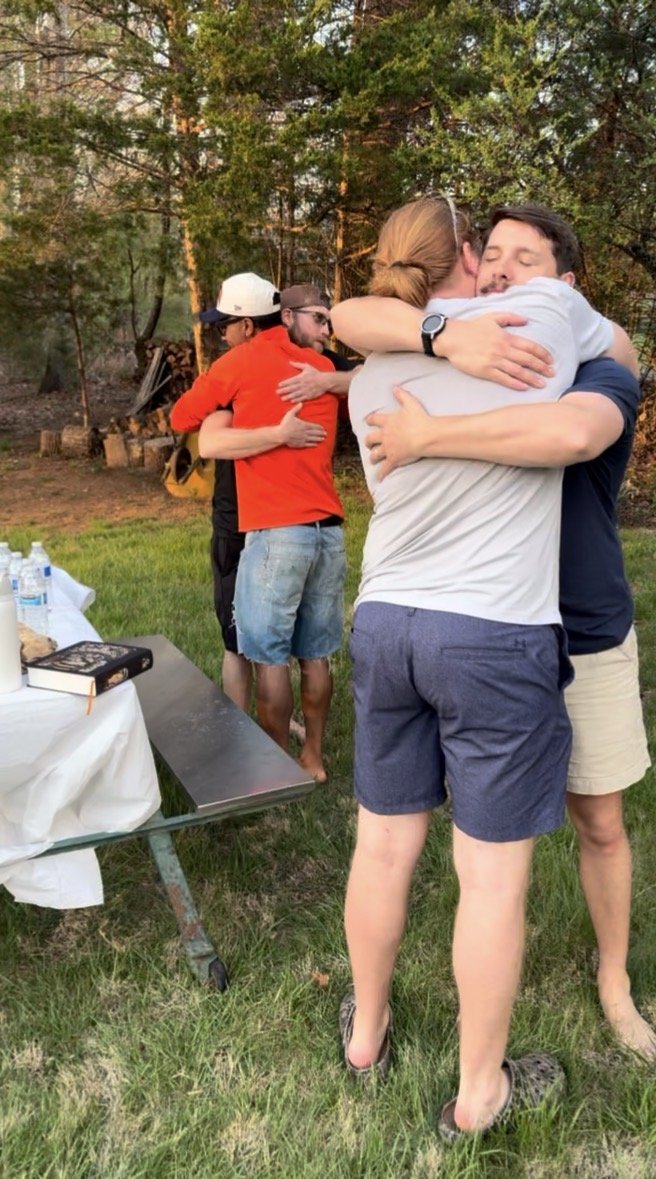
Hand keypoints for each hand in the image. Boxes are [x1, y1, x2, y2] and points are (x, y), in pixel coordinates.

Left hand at [277, 362, 329, 401]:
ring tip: (282, 398)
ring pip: (296, 394)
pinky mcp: (310, 395)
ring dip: (289, 396)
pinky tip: (291, 401)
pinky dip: (297, 400)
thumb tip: (289, 362)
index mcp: (302, 377)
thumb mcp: (307, 367)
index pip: (291, 380)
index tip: (279, 385)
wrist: (325, 381)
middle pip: (292, 388)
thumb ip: (298, 365)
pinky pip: (302, 398)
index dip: (285, 383)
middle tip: (277, 392)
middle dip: (284, 390)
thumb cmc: (315, 373)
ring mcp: (306, 390)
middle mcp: (303, 384)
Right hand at [277, 403, 326, 447]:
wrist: (281, 435)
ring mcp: (303, 438)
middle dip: (321, 433)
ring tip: (323, 439)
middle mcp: (305, 432)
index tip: (323, 428)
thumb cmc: (285, 424)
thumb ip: (296, 409)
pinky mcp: (300, 444)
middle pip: (315, 433)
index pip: (314, 426)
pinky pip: (308, 444)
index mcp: (304, 425)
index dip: (319, 427)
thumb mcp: (290, 414)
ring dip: (318, 439)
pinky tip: (316, 444)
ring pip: (313, 439)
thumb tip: (301, 403)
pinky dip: (313, 444)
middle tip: (325, 434)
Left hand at [364, 386, 428, 479]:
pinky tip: (379, 479)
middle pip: (370, 439)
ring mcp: (388, 448)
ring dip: (372, 457)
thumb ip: (401, 395)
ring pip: (374, 454)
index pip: (374, 420)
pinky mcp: (394, 459)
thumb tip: (394, 386)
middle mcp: (384, 436)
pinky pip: (385, 469)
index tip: (368, 421)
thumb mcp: (410, 403)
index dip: (370, 420)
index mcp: (387, 422)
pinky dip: (382, 474)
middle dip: (368, 441)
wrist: (425, 435)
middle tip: (368, 443)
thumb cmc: (419, 418)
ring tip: (372, 460)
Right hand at [439, 313, 554, 389]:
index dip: (542, 353)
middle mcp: (502, 349)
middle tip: (552, 374)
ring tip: (542, 384)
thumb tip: (526, 320)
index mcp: (506, 337)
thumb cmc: (472, 327)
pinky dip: (515, 383)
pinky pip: (503, 378)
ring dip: (531, 378)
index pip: (530, 346)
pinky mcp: (485, 370)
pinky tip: (523, 387)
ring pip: (517, 371)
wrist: (452, 337)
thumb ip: (511, 318)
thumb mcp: (492, 317)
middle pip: (527, 359)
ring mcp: (494, 360)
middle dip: (541, 367)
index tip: (550, 360)